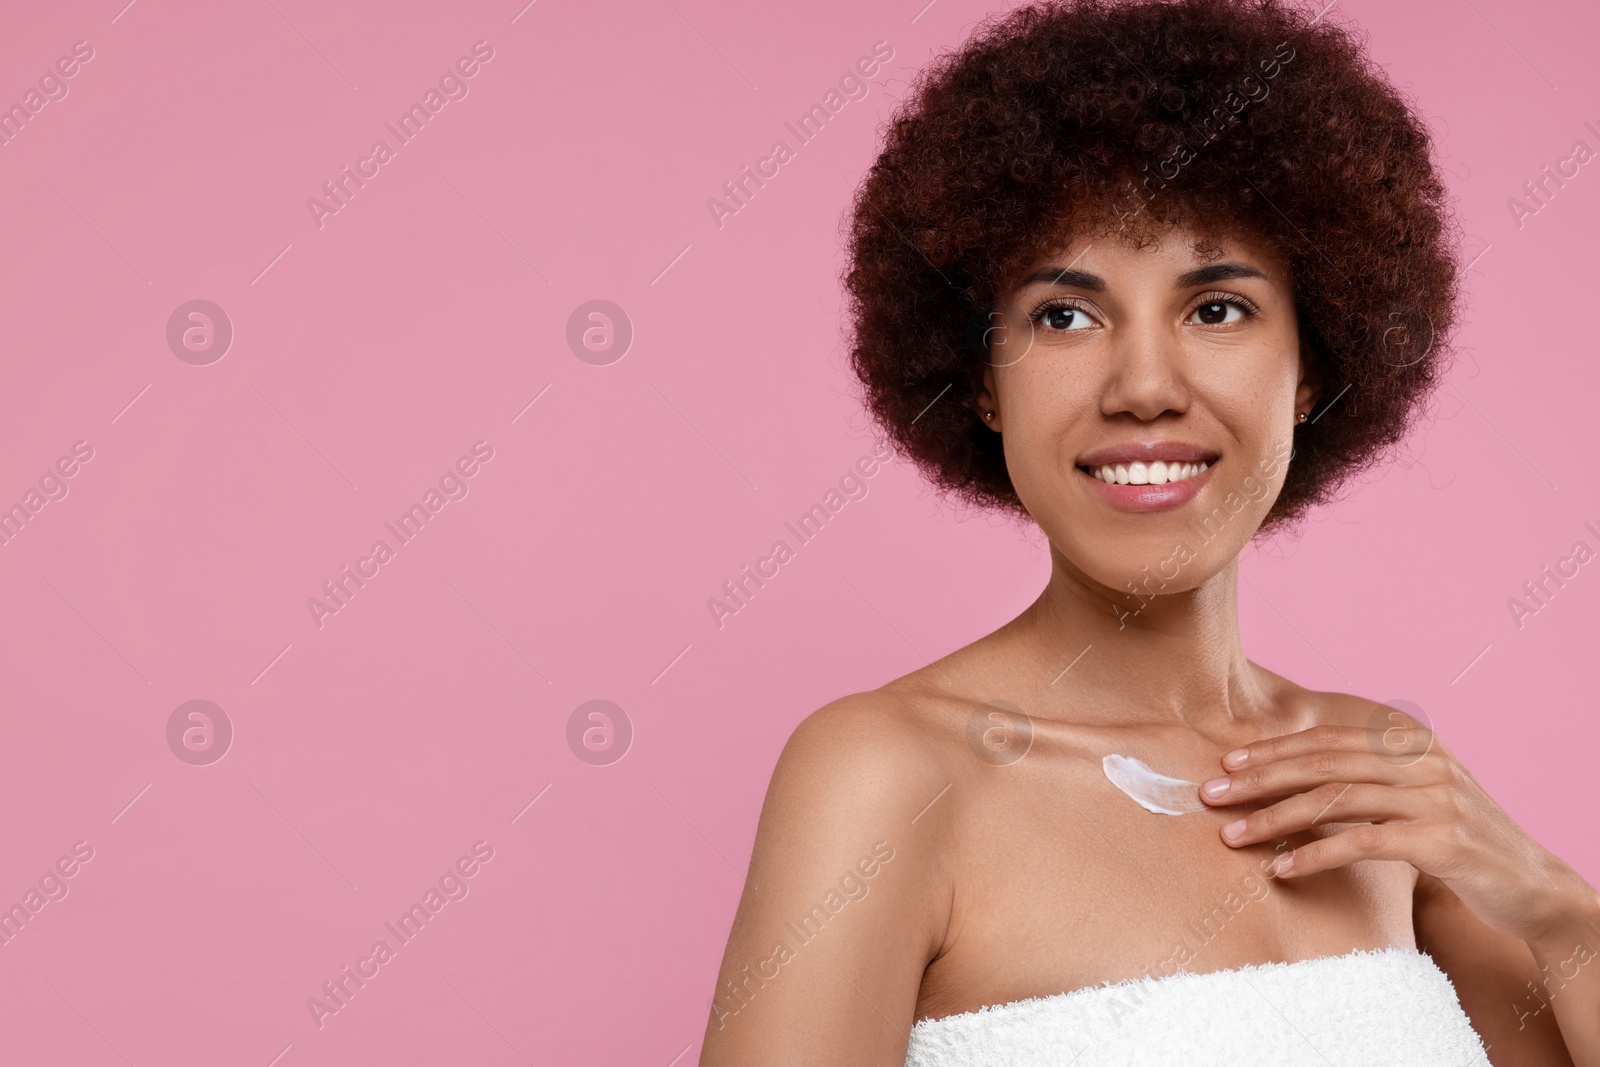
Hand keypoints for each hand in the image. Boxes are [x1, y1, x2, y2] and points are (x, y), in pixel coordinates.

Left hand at [1198, 720, 1595, 946]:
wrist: (1533, 885)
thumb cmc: (1458, 843)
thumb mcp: (1414, 799)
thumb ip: (1367, 782)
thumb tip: (1290, 778)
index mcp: (1410, 743)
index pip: (1326, 740)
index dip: (1272, 750)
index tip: (1226, 764)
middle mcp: (1422, 761)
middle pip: (1321, 764)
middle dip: (1259, 779)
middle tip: (1211, 795)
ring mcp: (1434, 797)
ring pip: (1335, 800)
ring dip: (1274, 818)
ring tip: (1231, 835)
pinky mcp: (1441, 839)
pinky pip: (1363, 842)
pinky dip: (1316, 855)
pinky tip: (1281, 870)